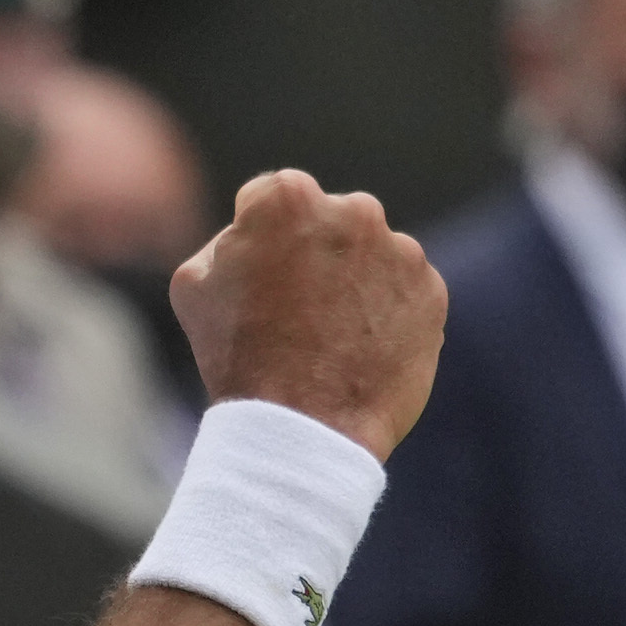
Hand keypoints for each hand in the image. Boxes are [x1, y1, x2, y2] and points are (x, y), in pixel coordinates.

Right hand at [170, 168, 444, 459]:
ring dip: (353, 279)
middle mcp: (353, 210)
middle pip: (329, 219)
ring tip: (329, 334)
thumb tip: (252, 233)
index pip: (273, 198)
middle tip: (297, 307)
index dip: (261, 237)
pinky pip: (404, 290)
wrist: (303, 428)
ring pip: (371, 253)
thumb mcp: (194, 283)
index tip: (260, 274)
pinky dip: (386, 310)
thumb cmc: (238, 356)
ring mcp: (400, 250)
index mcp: (288, 197)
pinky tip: (359, 347)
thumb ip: (227, 238)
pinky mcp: (432, 291)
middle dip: (315, 250)